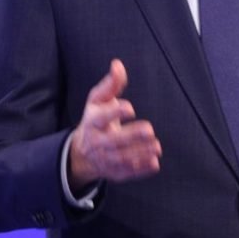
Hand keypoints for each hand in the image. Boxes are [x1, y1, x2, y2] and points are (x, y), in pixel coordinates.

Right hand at [68, 59, 161, 189]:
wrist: (82, 154)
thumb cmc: (95, 120)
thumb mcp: (98, 100)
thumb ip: (111, 84)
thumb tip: (118, 64)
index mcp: (93, 121)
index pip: (101, 118)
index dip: (114, 113)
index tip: (130, 108)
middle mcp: (97, 142)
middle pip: (113, 141)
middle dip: (131, 136)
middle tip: (149, 130)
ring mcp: (105, 159)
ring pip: (123, 158)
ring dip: (140, 153)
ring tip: (156, 146)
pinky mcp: (114, 172)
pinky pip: (128, 172)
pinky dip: (141, 170)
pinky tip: (154, 162)